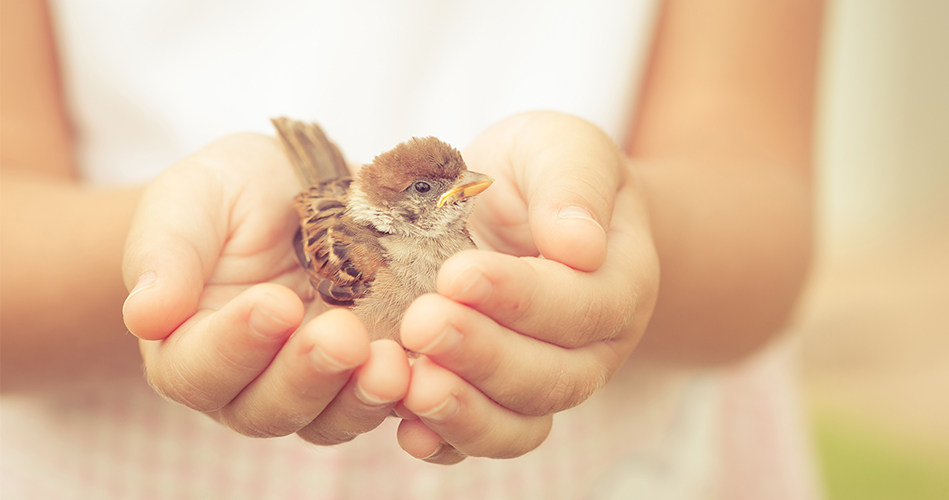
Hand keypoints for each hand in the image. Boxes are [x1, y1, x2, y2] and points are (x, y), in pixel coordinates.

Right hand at [121, 134, 408, 443]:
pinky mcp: (368, 372)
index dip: (235, 345)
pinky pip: (389, 402)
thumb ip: (166, 252)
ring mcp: (315, 383)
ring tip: (392, 363)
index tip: (274, 304)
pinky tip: (430, 367)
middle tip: (343, 337)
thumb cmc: (231, 193)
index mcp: (188, 346)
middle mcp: (249, 380)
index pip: (198, 369)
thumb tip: (144, 314)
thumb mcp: (191, 199)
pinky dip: (409, 393)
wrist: (299, 188)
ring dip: (361, 397)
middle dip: (307, 377)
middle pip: (266, 409)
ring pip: (330, 419)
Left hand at [396, 111, 659, 463]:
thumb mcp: (564, 149)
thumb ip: (574, 186)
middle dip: (484, 356)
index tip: (458, 274)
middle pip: (552, 377)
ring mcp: (543, 382)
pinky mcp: (496, 399)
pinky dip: (446, 442)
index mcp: (618, 283)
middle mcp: (590, 348)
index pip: (581, 306)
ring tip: (411, 388)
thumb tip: (580, 245)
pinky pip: (482, 436)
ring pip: (519, 423)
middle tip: (422, 324)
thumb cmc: (545, 172)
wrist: (523, 205)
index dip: (521, 298)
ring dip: (465, 412)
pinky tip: (408, 429)